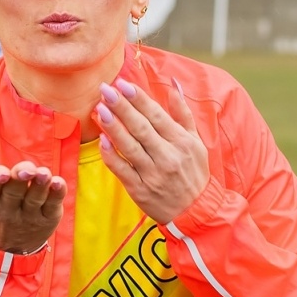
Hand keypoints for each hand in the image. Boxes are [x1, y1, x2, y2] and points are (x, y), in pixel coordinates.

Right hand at [0, 158, 65, 254]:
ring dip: (40, 185)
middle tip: (28, 169)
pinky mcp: (46, 220)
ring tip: (45, 174)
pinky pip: (52, 206)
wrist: (2, 249)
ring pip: (34, 198)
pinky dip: (56, 195)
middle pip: (13, 191)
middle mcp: (5, 210)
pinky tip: (58, 183)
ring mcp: (26, 216)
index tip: (3, 172)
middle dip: (21, 178)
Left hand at [95, 78, 212, 223]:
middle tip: (105, 89)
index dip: (139, 99)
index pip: (157, 115)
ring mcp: (153, 174)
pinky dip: (111, 155)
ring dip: (113, 127)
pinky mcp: (140, 190)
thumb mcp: (195, 141)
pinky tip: (102, 140)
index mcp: (181, 142)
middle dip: (122, 107)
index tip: (122, 84)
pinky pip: (122, 170)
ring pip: (129, 147)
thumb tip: (174, 85)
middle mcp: (167, 156)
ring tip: (99, 109)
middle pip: (141, 128)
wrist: (196, 212)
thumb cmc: (194, 173)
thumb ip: (182, 113)